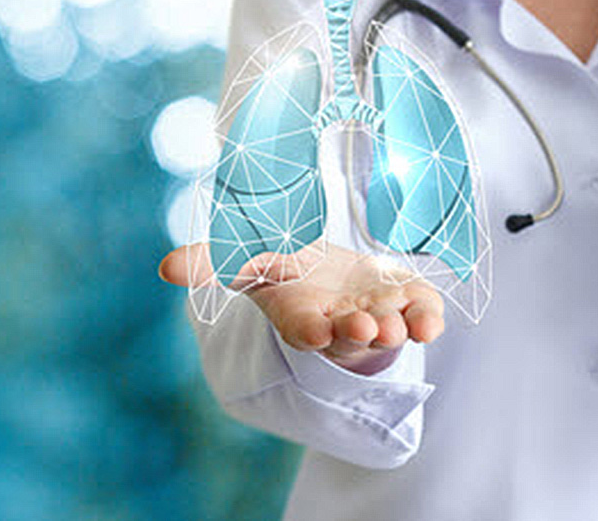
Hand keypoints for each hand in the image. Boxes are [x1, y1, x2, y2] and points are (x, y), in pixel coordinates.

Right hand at [159, 241, 444, 375]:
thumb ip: (212, 264)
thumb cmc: (289, 274)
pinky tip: (433, 319)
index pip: (305, 329)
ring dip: (396, 329)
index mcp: (304, 316)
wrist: (332, 275)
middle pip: (351, 334)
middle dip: (359, 332)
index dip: (310, 332)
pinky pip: (422, 316)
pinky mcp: (407, 304)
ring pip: (389, 329)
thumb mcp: (249, 263)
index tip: (316, 333)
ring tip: (399, 325)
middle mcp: (343, 322)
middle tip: (366, 328)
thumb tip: (164, 268)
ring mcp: (378, 314)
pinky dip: (429, 319)